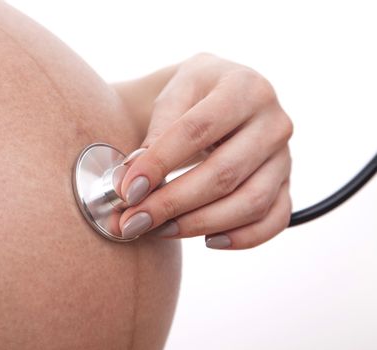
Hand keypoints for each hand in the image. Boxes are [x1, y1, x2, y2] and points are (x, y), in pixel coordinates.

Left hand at [116, 53, 292, 248]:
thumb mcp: (172, 96)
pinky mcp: (286, 183)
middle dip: (172, 203)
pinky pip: (274, 220)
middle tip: (133, 221)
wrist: (226, 93)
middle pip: (224, 173)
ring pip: (250, 202)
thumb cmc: (194, 95)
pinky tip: (207, 240)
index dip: (160, 163)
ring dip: (199, 224)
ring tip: (159, 230)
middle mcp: (273, 122)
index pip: (198, 130)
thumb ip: (154, 135)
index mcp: (243, 88)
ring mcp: (285, 156)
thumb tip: (131, 184)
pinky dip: (243, 237)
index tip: (127, 190)